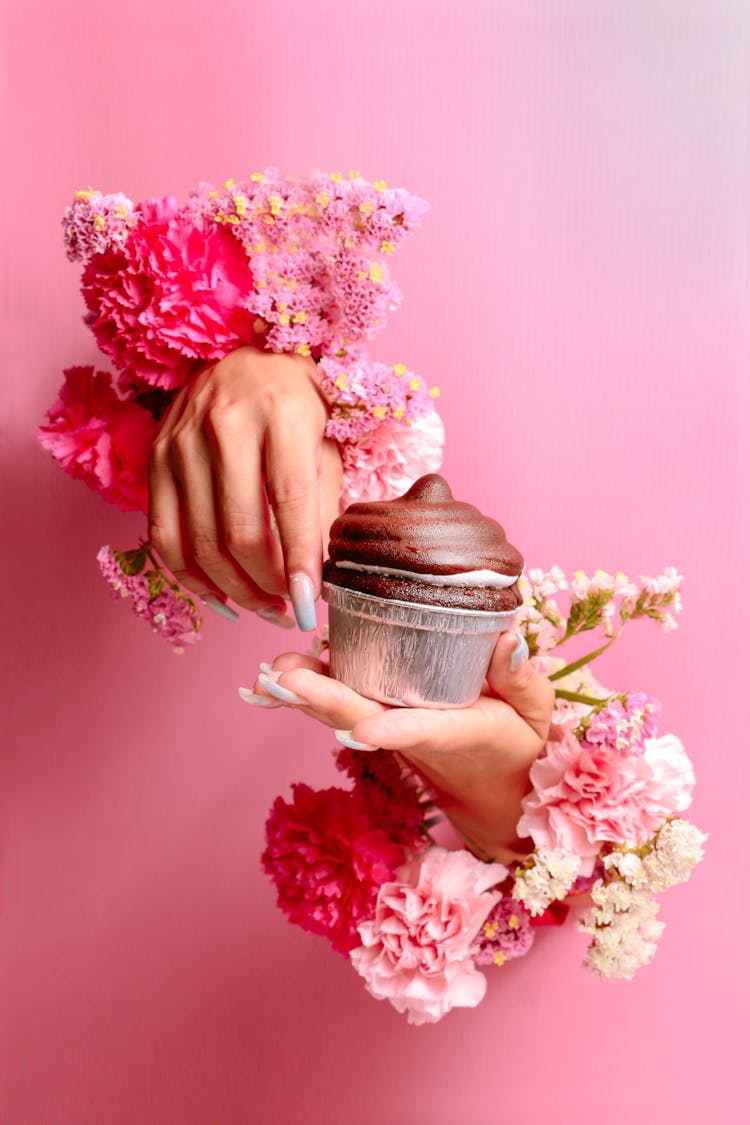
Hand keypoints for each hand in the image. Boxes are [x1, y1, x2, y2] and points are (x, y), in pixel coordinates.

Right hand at [148, 346, 342, 626]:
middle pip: (239, 531)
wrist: (244, 356)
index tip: (310, 606)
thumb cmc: (298, 403)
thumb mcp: (327, 442)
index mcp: (281, 412)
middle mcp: (225, 424)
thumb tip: (318, 575)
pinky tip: (219, 597)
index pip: (291, 502)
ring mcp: (181, 442)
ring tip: (263, 609)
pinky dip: (190, 578)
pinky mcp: (155, 459)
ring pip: (200, 542)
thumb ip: (325, 504)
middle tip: (288, 610)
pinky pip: (163, 536)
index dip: (300, 561)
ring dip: (234, 591)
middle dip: (267, 586)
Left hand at [243, 631, 554, 863]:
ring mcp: (393, 731)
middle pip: (365, 718)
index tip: (365, 728)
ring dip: (306, 697)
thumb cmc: (520, 743)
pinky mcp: (381, 722)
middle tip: (285, 678)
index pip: (425, 730)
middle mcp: (417, 735)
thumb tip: (508, 639)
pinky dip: (309, 693)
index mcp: (460, 732)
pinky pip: (342, 707)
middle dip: (324, 700)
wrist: (497, 789)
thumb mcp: (537, 711)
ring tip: (270, 674)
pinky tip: (277, 677)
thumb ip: (522, 678)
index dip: (394, 729)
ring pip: (344, 713)